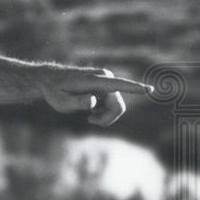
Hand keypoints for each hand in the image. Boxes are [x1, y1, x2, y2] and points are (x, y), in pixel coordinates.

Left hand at [37, 66, 152, 126]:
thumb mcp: (60, 102)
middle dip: (108, 118)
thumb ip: (76, 102)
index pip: (118, 84)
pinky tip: (91, 110)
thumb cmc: (54, 91)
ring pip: (116, 107)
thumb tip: (93, 101)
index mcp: (95, 81)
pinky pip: (113, 104)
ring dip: (105, 115)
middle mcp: (104, 78)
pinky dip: (103, 112)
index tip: (149, 89)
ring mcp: (106, 82)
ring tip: (88, 116)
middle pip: (118, 105)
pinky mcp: (106, 87)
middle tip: (91, 121)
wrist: (50, 81)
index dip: (134, 88)